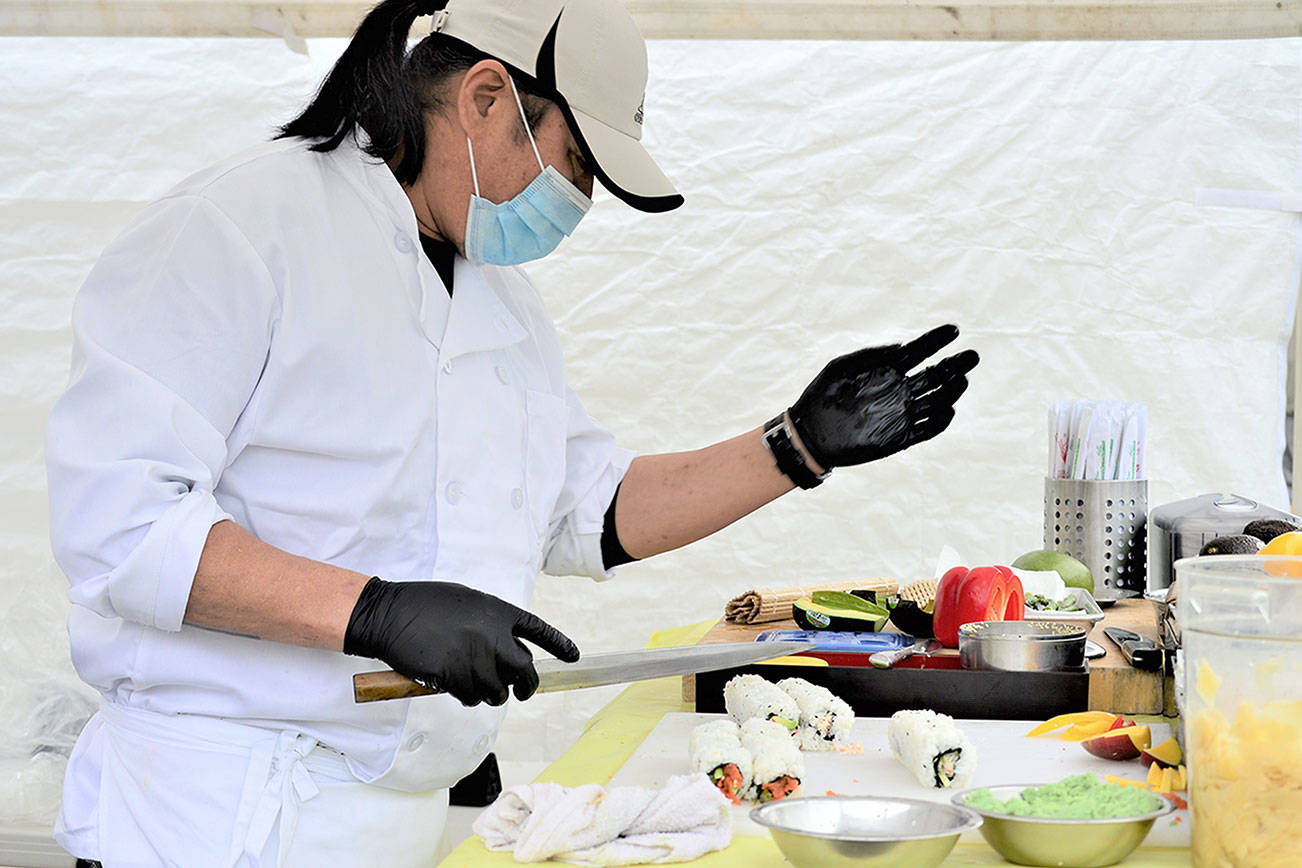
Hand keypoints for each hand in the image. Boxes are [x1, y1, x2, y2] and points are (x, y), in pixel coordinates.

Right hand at [343, 578, 579, 706]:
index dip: (559, 645)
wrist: (391, 613)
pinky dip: (468, 697)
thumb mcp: (468, 602)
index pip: (539, 631)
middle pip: (525, 671)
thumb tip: (504, 648)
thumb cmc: (426, 604)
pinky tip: (457, 687)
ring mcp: (474, 658)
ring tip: (477, 684)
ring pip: (498, 691)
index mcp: (499, 612)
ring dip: (492, 694)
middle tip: (523, 692)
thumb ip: (491, 623)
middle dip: (527, 686)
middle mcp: (493, 636)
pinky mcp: (453, 677)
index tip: (573, 657)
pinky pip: (472, 698)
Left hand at [787, 324, 978, 468]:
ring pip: (937, 401)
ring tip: (961, 380)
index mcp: (887, 370)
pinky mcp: (900, 438)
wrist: (810, 435)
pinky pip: (927, 429)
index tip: (954, 330)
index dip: (937, 340)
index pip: (919, 351)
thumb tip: (902, 346)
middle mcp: (899, 390)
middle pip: (936, 376)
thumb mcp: (841, 367)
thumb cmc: (821, 396)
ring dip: (952, 391)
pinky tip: (948, 410)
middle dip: (956, 366)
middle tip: (972, 357)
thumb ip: (872, 356)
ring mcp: (901, 414)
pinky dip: (940, 421)